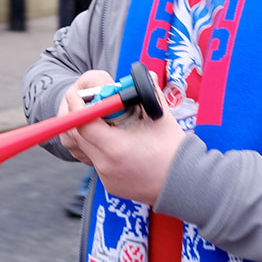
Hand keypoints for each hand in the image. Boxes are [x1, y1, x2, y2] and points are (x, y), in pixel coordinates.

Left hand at [61, 71, 185, 203]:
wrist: (185, 184)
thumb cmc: (174, 151)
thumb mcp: (159, 117)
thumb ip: (147, 94)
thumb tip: (146, 76)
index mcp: (116, 147)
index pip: (83, 123)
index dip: (77, 106)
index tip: (76, 94)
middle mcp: (106, 165)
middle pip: (78, 136)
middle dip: (81, 117)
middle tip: (91, 104)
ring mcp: (107, 177)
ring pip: (87, 150)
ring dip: (92, 134)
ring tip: (112, 125)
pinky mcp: (110, 185)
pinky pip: (98, 163)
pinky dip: (103, 150)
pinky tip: (120, 144)